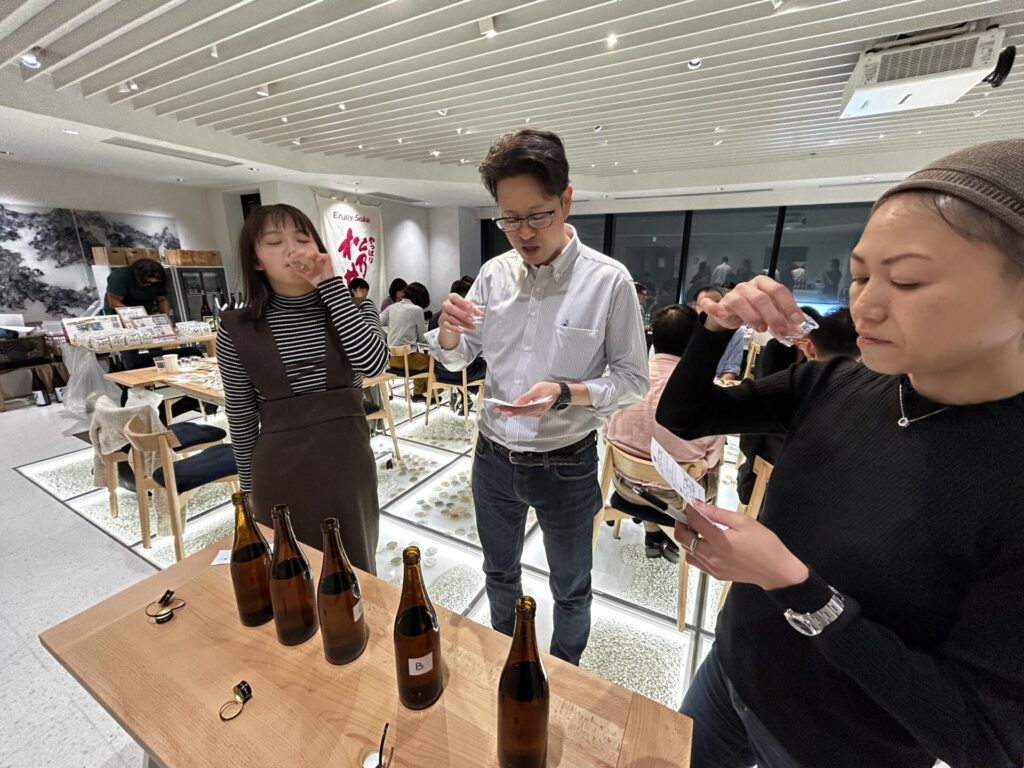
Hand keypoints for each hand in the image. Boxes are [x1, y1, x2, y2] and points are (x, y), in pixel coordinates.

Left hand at [287, 251, 333, 286]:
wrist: (326, 286)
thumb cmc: (319, 281)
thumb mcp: (307, 276)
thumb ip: (299, 272)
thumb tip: (291, 269)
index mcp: (312, 262)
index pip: (304, 255)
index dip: (298, 255)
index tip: (292, 256)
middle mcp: (316, 259)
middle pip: (308, 252)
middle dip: (301, 253)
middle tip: (295, 254)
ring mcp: (322, 259)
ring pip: (315, 253)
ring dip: (308, 254)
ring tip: (304, 256)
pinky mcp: (328, 260)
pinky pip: (324, 256)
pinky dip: (319, 256)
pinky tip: (314, 259)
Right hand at [439, 293, 483, 334]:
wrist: (451, 316)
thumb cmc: (459, 308)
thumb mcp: (466, 306)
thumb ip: (473, 309)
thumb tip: (480, 314)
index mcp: (452, 298)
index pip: (455, 298)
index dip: (463, 302)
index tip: (470, 306)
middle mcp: (446, 305)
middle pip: (451, 309)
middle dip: (462, 314)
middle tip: (471, 319)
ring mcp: (444, 314)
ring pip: (451, 319)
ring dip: (462, 323)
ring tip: (471, 326)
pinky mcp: (443, 323)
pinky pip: (448, 326)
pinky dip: (455, 329)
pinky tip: (462, 330)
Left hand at [493, 381, 560, 417]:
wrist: (559, 392)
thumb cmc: (548, 388)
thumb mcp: (537, 389)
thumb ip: (526, 397)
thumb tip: (515, 403)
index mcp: (537, 407)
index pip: (521, 410)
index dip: (510, 411)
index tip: (501, 410)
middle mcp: (537, 413)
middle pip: (520, 413)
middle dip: (508, 411)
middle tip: (496, 409)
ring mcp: (537, 414)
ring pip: (522, 414)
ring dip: (511, 411)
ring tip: (500, 409)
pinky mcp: (536, 412)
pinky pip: (525, 413)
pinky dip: (517, 411)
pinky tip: (510, 410)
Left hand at [673, 500, 808, 590]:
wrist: (776, 570)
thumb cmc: (764, 544)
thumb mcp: (744, 521)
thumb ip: (718, 513)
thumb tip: (699, 505)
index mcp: (719, 541)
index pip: (694, 522)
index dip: (689, 510)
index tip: (691, 504)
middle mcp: (712, 556)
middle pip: (683, 538)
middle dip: (681, 524)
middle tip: (688, 516)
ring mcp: (712, 567)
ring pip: (687, 551)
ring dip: (686, 538)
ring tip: (695, 530)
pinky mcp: (715, 574)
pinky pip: (696, 562)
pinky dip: (693, 551)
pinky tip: (703, 544)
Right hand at [702, 276, 803, 337]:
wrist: (731, 312)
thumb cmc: (754, 310)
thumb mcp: (771, 311)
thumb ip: (783, 316)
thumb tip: (797, 328)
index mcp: (763, 283)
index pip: (778, 290)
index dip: (789, 305)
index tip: (797, 321)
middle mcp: (748, 287)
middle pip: (762, 298)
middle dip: (774, 316)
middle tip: (782, 331)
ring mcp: (732, 294)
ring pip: (741, 302)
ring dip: (753, 317)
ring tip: (762, 329)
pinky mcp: (719, 304)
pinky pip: (712, 304)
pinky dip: (715, 308)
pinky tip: (723, 314)